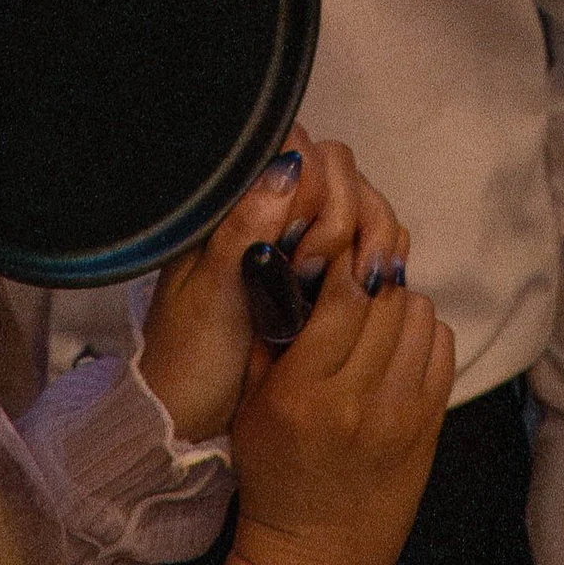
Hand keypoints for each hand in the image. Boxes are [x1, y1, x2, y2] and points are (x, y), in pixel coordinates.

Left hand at [140, 142, 406, 448]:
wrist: (190, 415)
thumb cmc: (187, 358)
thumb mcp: (208, 299)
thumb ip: (240, 232)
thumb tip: (284, 169)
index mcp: (232, 203)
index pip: (296, 149)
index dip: (314, 187)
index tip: (300, 245)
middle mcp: (269, 209)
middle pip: (338, 171)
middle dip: (345, 216)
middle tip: (313, 273)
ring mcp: (299, 238)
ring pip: (361, 203)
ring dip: (370, 237)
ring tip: (355, 285)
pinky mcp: (323, 271)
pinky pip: (367, 241)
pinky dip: (377, 258)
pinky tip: (369, 289)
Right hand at [222, 261, 454, 564]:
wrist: (314, 561)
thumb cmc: (275, 481)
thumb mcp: (251, 407)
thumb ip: (270, 335)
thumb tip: (290, 265)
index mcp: (304, 392)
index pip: (343, 295)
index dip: (344, 263)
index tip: (336, 255)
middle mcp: (358, 400)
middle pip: (386, 299)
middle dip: (370, 281)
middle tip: (356, 282)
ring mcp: (402, 416)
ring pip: (420, 316)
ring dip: (397, 306)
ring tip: (376, 317)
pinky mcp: (430, 429)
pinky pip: (442, 349)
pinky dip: (422, 335)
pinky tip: (398, 347)